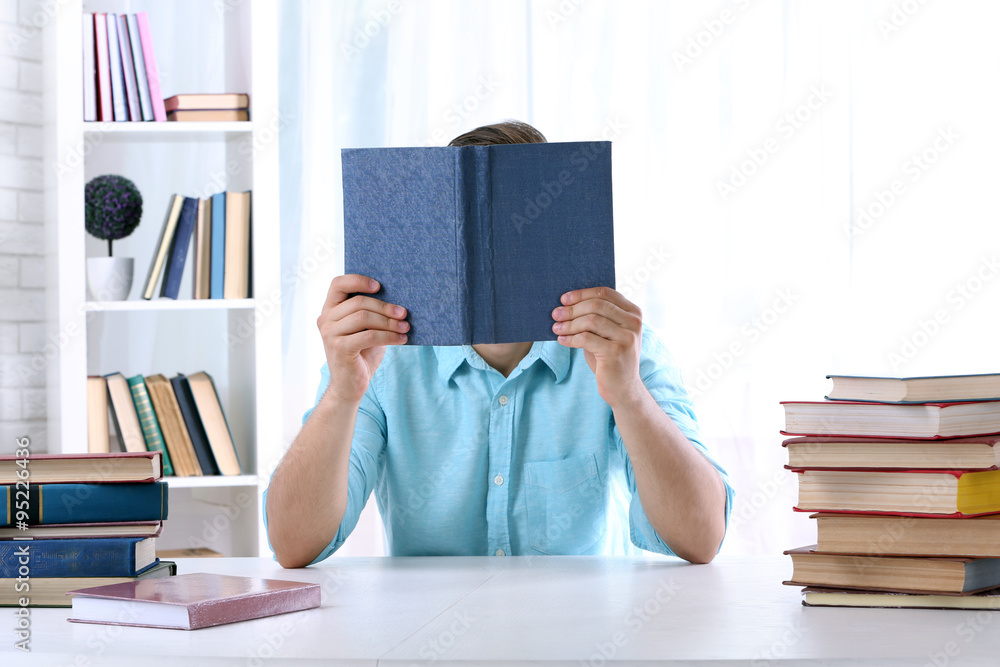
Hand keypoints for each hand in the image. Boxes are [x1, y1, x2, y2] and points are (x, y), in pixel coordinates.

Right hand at [317, 274, 408, 403]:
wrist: (350, 385)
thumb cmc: (361, 354)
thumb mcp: (366, 329)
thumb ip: (371, 314)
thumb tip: (397, 301)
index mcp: (330, 310)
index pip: (338, 284)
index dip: (359, 280)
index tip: (380, 286)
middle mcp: (326, 319)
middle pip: (359, 302)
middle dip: (385, 307)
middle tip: (404, 313)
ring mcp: (330, 334)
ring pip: (364, 317)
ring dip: (389, 322)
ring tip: (405, 327)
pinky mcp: (339, 348)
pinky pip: (369, 335)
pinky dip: (389, 336)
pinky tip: (402, 339)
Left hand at [552, 286, 643, 408]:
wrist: (623, 388)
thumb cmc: (610, 356)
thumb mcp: (607, 332)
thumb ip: (596, 316)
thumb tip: (566, 304)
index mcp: (633, 312)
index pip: (605, 293)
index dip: (582, 294)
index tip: (564, 299)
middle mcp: (634, 322)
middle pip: (596, 305)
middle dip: (572, 309)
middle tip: (556, 314)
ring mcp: (627, 337)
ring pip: (591, 320)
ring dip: (569, 324)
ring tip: (556, 328)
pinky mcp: (616, 352)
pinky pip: (586, 338)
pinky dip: (571, 338)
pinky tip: (562, 340)